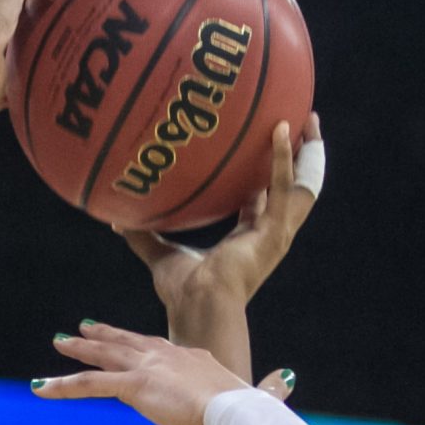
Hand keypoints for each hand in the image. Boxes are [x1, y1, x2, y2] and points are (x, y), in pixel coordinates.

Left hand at [30, 321, 292, 424]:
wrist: (233, 411)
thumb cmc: (248, 410)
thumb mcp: (258, 397)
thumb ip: (269, 389)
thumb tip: (286, 380)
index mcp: (193, 359)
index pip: (162, 350)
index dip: (144, 346)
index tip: (131, 342)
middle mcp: (166, 356)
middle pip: (128, 343)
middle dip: (104, 336)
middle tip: (83, 328)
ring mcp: (147, 368)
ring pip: (103, 358)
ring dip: (78, 352)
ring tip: (57, 345)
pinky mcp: (133, 385)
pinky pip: (89, 385)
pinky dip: (62, 386)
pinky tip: (40, 389)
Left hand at [122, 114, 324, 317]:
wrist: (197, 306)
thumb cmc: (183, 291)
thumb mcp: (161, 255)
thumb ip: (143, 235)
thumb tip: (115, 218)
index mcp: (250, 238)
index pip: (266, 199)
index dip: (268, 172)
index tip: (266, 143)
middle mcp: (269, 234)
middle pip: (297, 188)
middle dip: (303, 156)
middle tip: (303, 122)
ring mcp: (277, 234)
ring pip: (305, 186)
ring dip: (310, 152)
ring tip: (308, 119)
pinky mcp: (275, 233)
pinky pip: (284, 188)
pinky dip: (282, 159)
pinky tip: (278, 130)